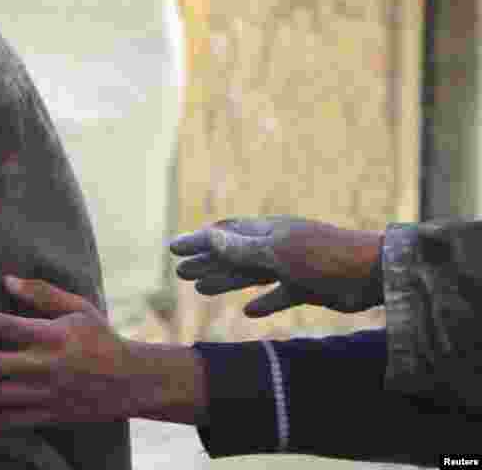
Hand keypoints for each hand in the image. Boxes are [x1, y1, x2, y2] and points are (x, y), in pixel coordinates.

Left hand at [0, 276, 207, 433]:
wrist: (132, 382)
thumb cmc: (101, 339)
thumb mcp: (79, 307)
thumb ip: (42, 294)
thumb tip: (6, 280)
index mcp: (51, 334)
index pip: (4, 326)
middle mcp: (45, 365)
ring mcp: (45, 394)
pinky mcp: (47, 415)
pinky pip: (8, 423)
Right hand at [170, 216, 384, 315]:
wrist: (371, 274)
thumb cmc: (323, 258)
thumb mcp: (277, 252)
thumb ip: (241, 248)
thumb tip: (209, 236)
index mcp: (266, 232)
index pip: (224, 235)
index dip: (198, 241)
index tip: (173, 249)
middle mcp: (275, 247)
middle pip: (233, 255)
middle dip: (206, 262)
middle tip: (180, 272)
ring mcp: (291, 267)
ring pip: (250, 276)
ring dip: (225, 281)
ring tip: (201, 289)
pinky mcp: (307, 288)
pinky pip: (278, 295)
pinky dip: (263, 303)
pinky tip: (249, 311)